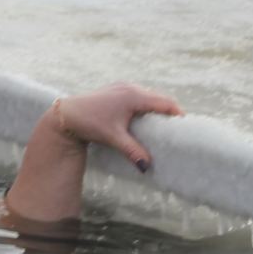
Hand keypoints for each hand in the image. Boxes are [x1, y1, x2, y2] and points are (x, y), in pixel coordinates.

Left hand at [54, 83, 182, 171]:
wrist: (66, 115)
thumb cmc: (90, 123)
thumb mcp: (114, 138)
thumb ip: (133, 151)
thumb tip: (147, 167)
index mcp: (133, 96)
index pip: (164, 102)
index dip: (177, 113)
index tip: (185, 125)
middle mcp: (130, 88)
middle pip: (158, 97)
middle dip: (168, 111)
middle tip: (176, 128)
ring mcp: (122, 86)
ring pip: (148, 95)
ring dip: (156, 106)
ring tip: (163, 123)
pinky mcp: (115, 89)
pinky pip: (138, 94)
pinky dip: (145, 104)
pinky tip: (144, 116)